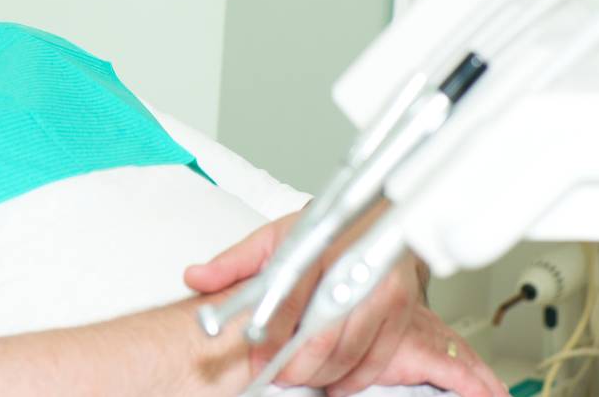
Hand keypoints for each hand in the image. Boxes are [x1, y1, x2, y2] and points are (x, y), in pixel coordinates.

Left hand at [183, 215, 505, 396]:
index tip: (254, 354)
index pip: (288, 298)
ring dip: (320, 374)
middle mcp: (353, 267)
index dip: (269, 334)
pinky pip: (378, 359)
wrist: (375, 218)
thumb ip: (235, 261)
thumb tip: (197, 278)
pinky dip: (353, 377)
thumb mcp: (273, 236)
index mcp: (317, 245)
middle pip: (322, 334)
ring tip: (300, 376)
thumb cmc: (323, 229)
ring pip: (349, 351)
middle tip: (276, 374)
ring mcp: (382, 290)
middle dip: (294, 364)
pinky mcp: (401, 310)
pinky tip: (334, 379)